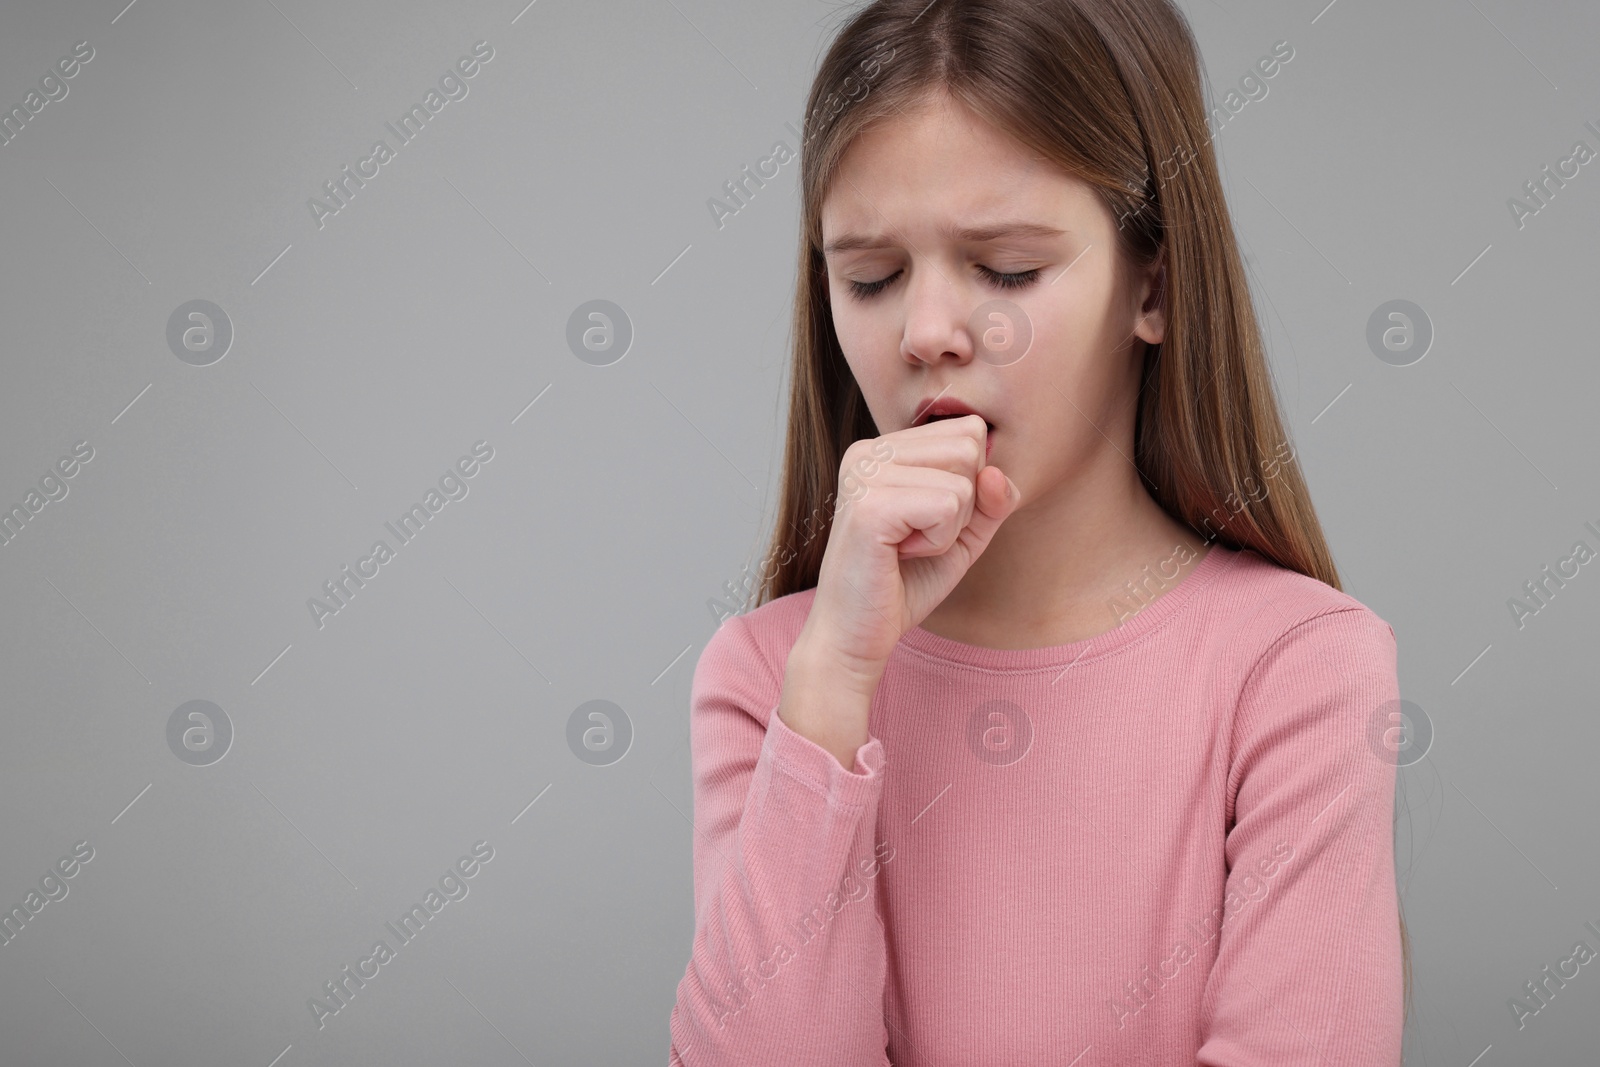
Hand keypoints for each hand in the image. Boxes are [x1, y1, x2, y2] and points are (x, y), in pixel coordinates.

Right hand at [798, 414, 1022, 691]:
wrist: (855, 635)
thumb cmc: (903, 584)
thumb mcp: (962, 535)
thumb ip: (991, 499)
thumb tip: (996, 471)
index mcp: (883, 448)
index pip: (967, 432)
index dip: (968, 487)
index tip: (925, 521)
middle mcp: (868, 451)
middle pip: (968, 448)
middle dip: (962, 506)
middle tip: (917, 538)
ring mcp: (865, 474)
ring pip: (963, 481)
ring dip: (949, 528)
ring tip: (906, 548)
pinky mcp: (869, 505)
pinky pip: (948, 506)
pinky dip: (939, 541)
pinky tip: (901, 555)